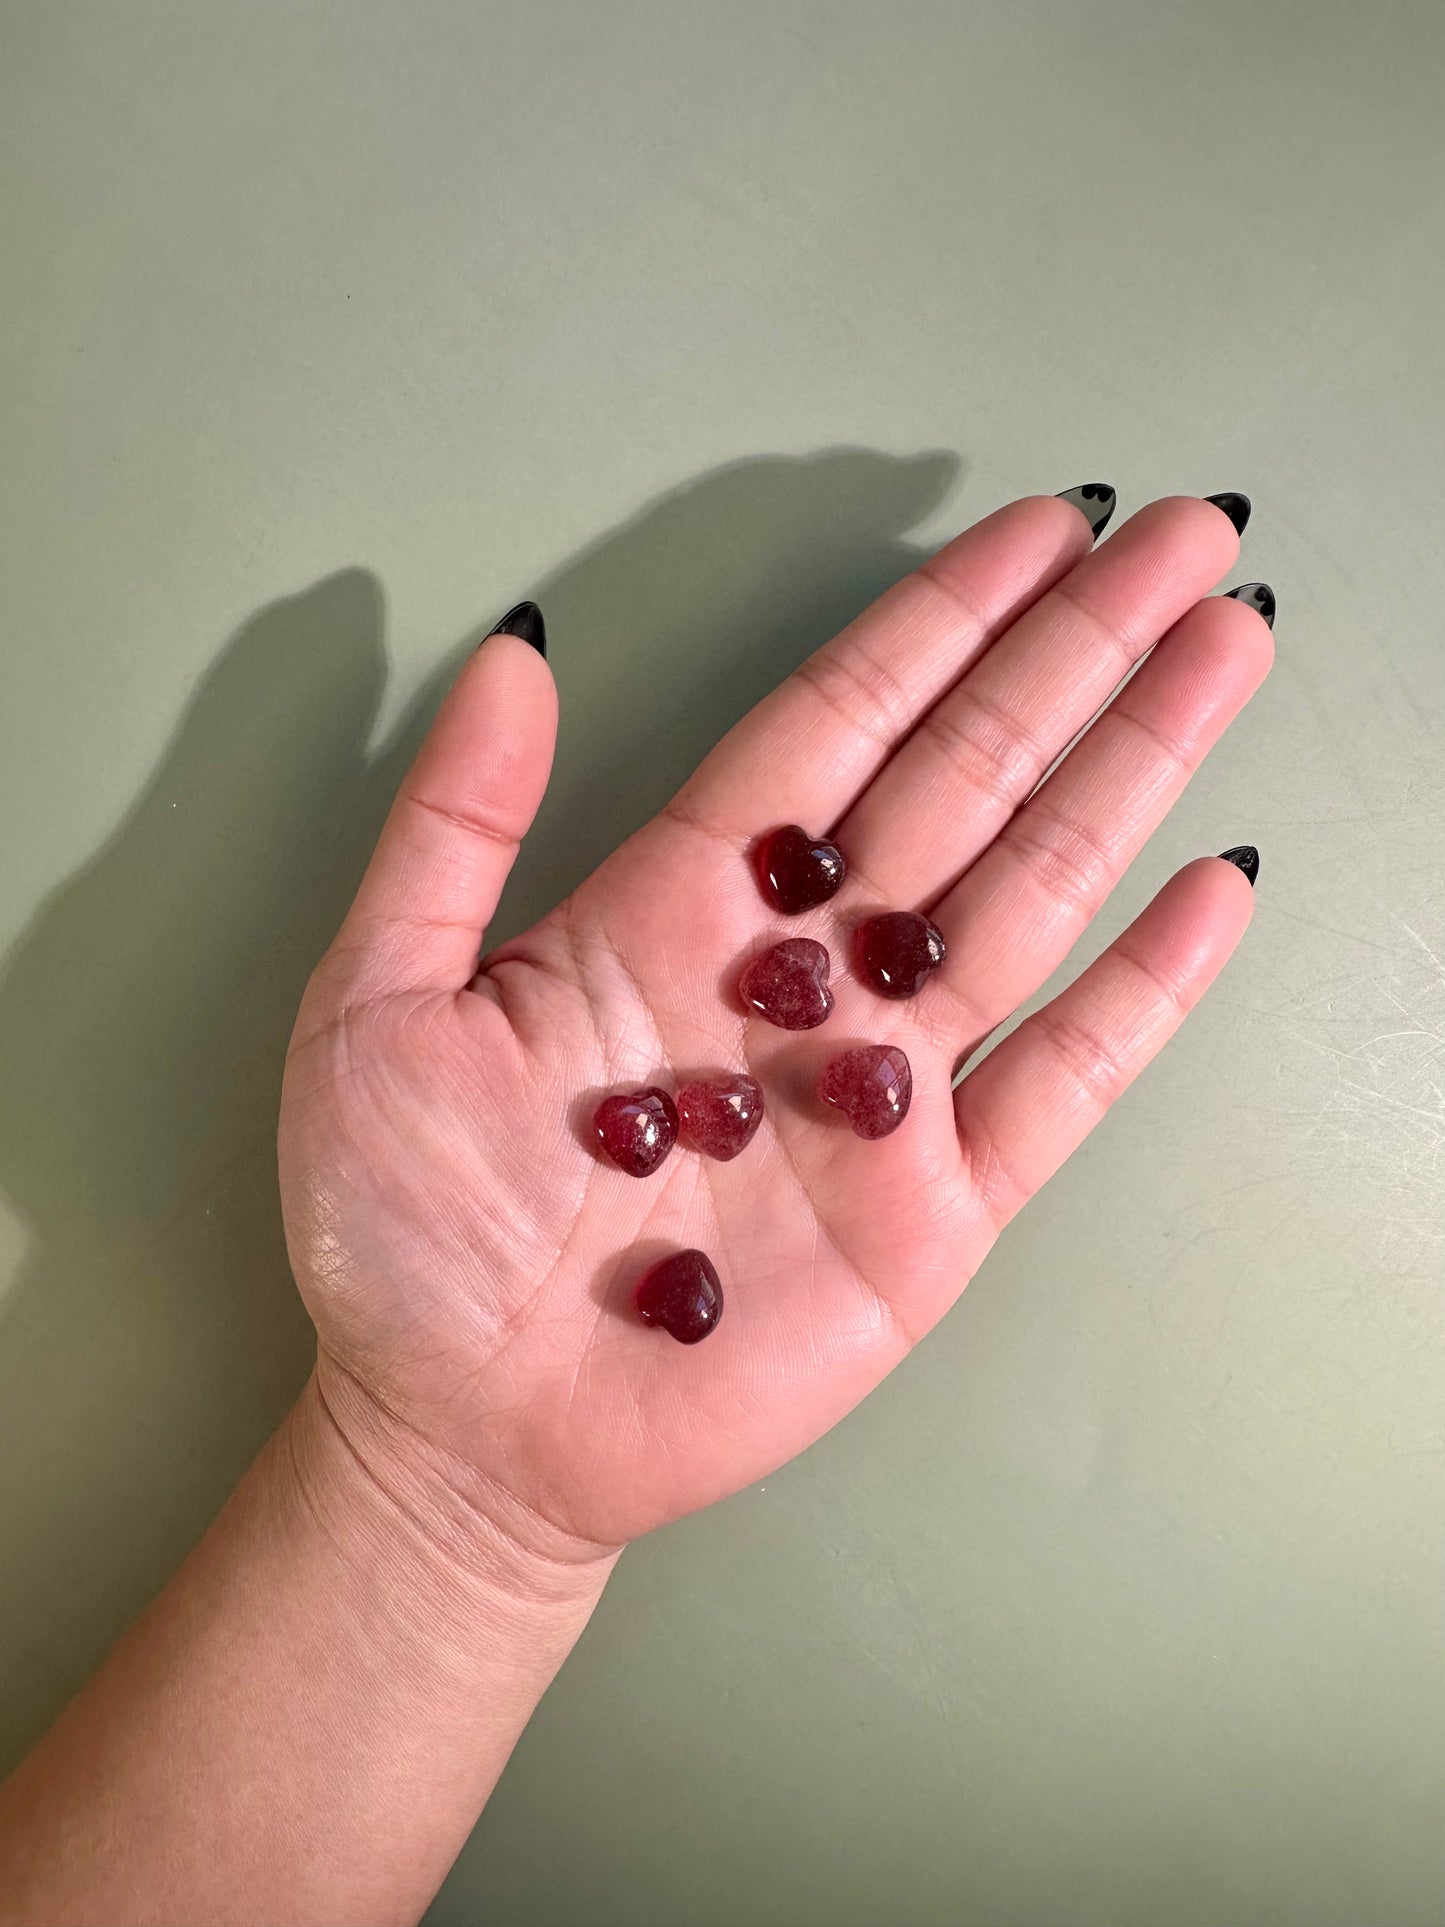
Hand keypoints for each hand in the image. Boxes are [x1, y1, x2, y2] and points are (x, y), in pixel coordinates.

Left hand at [278, 493, 1269, 1565]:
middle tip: (1184, 539)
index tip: (1042, 528)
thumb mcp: (377, 1006)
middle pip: (965, 775)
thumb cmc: (400, 1234)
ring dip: (1135, 765)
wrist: (461, 1436)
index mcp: (679, 906)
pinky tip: (1212, 885)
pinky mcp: (935, 1208)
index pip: (840, 724)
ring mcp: (882, 1087)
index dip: (943, 619)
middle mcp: (799, 973)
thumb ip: (451, 828)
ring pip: (1034, 891)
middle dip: (1078, 653)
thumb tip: (514, 648)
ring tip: (1226, 649)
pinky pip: (1062, 1076)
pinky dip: (1144, 985)